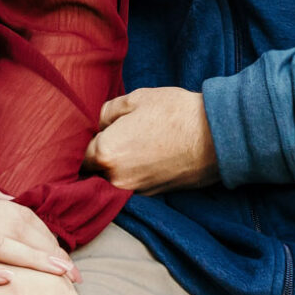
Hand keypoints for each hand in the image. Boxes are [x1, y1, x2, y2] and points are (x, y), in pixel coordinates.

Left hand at [84, 87, 218, 193]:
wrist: (217, 136)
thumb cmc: (175, 113)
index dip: (82, 141)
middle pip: (93, 171)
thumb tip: (97, 124)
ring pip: (113, 180)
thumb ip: (107, 112)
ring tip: (132, 146)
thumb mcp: (136, 99)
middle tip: (109, 138)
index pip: (78, 154)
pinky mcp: (153, 195)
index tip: (91, 132)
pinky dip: (134, 173)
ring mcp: (135, 190)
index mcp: (106, 153)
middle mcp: (115, 178)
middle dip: (96, 157)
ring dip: (116, 167)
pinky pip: (132, 184)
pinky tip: (146, 156)